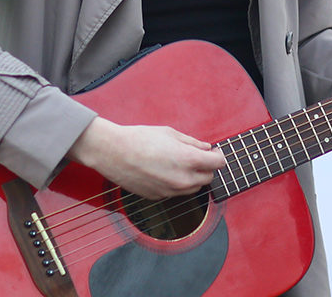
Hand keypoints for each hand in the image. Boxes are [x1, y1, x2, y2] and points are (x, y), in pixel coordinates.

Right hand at [67, 118, 226, 199]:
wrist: (113, 153)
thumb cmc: (140, 139)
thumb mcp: (170, 133)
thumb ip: (192, 143)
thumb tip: (206, 148)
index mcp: (189, 160)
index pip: (218, 163)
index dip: (218, 156)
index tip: (214, 152)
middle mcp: (183, 180)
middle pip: (208, 178)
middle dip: (206, 167)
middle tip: (197, 156)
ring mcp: (171, 191)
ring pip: (193, 188)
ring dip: (193, 177)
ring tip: (180, 163)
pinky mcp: (159, 197)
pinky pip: (176, 192)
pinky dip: (176, 184)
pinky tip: (164, 171)